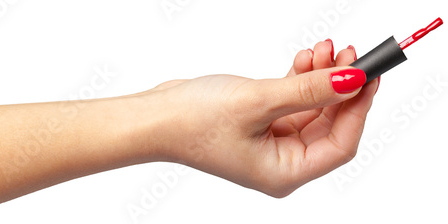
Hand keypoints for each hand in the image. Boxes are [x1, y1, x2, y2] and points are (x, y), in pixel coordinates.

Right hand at [150, 40, 378, 196]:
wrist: (155, 116)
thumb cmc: (193, 122)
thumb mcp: (259, 102)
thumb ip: (309, 91)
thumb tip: (352, 80)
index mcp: (284, 172)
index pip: (340, 144)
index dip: (358, 108)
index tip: (369, 75)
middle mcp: (281, 161)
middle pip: (330, 125)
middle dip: (341, 88)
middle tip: (350, 55)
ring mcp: (271, 141)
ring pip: (313, 109)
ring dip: (321, 78)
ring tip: (324, 49)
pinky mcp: (262, 122)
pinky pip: (294, 101)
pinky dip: (302, 79)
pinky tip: (305, 58)